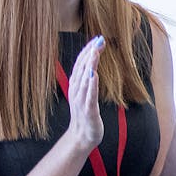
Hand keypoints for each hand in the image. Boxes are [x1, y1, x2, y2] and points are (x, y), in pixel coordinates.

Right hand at [65, 36, 104, 150]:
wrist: (82, 136)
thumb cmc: (86, 114)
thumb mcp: (86, 94)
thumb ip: (87, 80)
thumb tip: (91, 65)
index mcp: (76, 85)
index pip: (81, 64)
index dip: (88, 51)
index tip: (96, 39)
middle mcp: (76, 90)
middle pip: (82, 68)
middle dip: (90, 53)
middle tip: (98, 40)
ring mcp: (81, 100)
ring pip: (84, 80)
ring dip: (89, 65)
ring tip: (95, 52)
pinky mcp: (88, 111)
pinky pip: (89, 96)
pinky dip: (91, 86)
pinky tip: (94, 76)